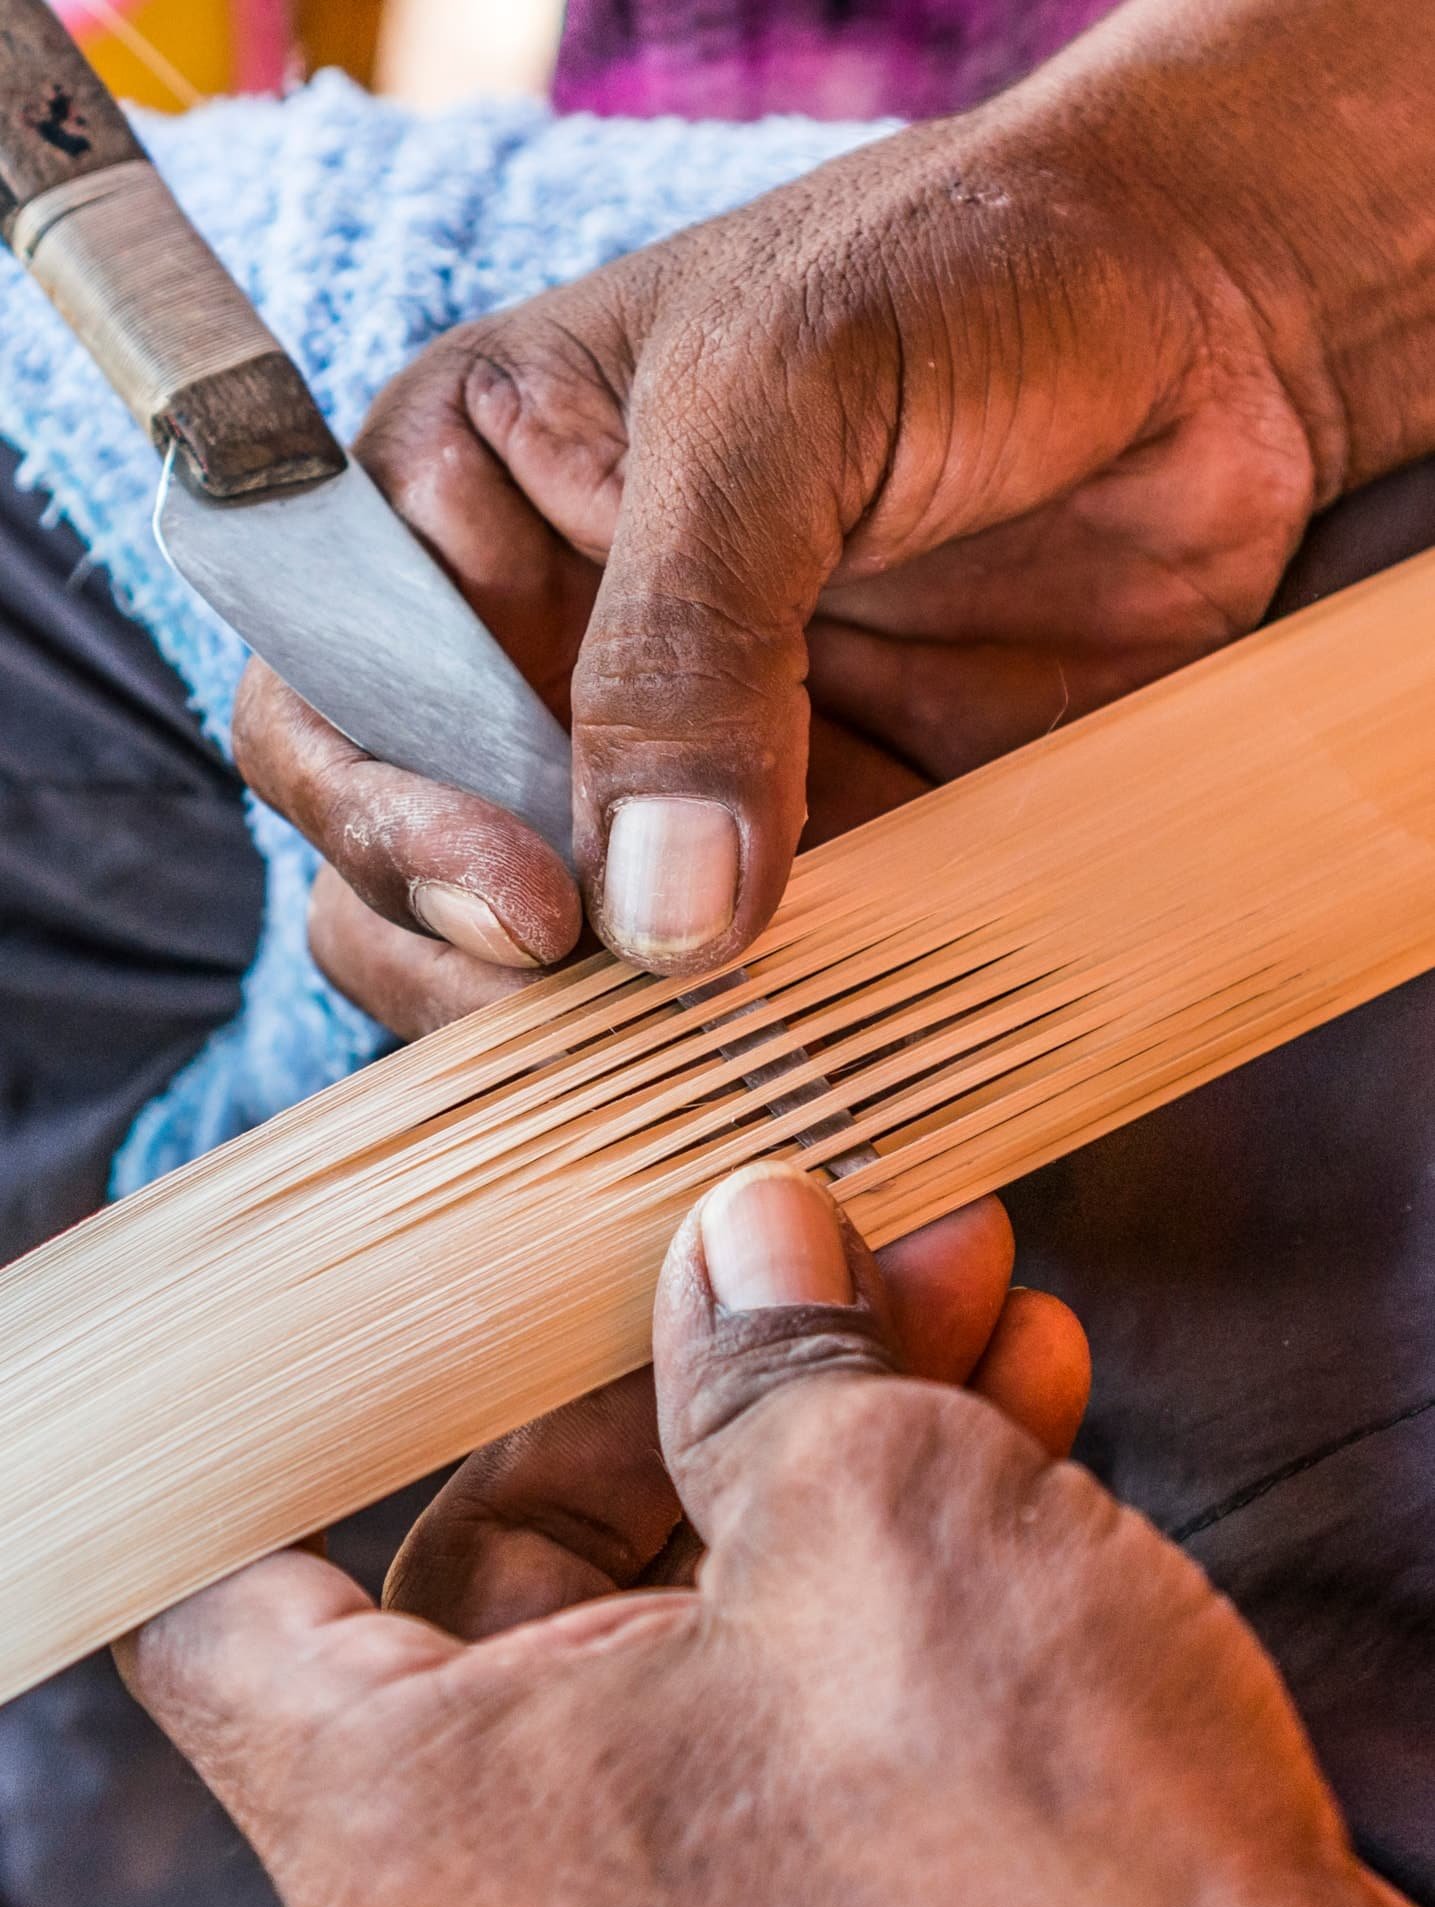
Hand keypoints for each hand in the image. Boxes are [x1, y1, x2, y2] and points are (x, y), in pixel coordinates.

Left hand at [121, 1170, 1434, 1906]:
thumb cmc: (1043, 1832)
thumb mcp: (872, 1494)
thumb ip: (756, 1350)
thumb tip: (741, 1244)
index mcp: (418, 1819)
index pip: (217, 1604)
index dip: (267, 1434)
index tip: (360, 1311)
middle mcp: (499, 1906)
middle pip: (500, 1561)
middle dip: (672, 1376)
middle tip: (812, 1247)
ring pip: (669, 1613)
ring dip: (807, 1435)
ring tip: (957, 1298)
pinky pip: (763, 1701)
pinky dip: (857, 1556)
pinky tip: (1004, 1407)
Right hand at [234, 0, 1434, 1037]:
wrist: (1217, 325)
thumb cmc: (969, 278)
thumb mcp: (784, 399)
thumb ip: (688, 644)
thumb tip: (647, 910)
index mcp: (464, 500)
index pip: (328, 696)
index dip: (379, 818)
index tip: (524, 905)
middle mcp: (537, 646)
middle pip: (405, 858)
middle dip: (470, 955)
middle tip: (592, 997)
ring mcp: (665, 762)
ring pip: (549, 952)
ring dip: (592, 1027)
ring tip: (687, 1055)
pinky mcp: (799, 843)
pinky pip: (728, 973)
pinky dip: (737, 1038)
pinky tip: (785, 1059)